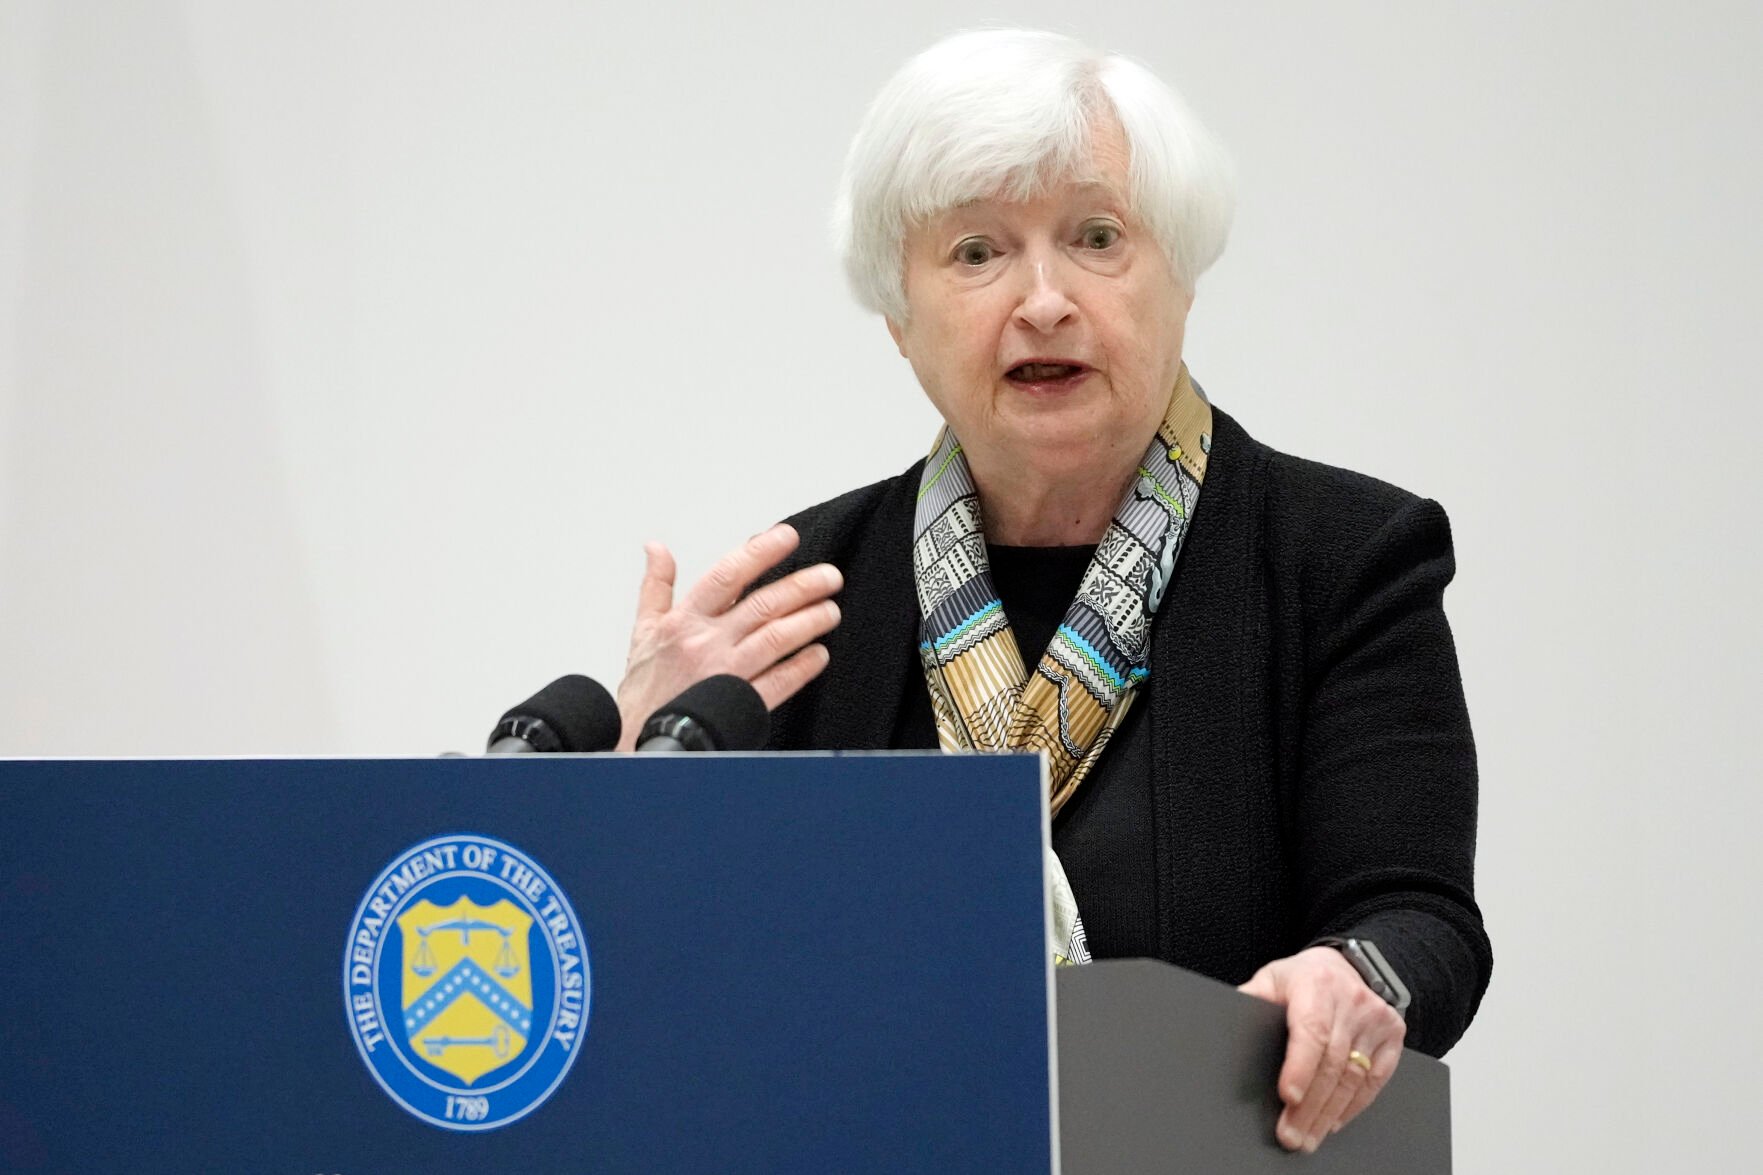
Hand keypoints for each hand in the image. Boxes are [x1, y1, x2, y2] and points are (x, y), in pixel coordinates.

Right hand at [615, 523, 841, 749]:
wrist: (638, 742)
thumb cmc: (644, 690)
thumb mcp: (643, 630)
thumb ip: (656, 586)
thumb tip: (656, 549)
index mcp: (683, 622)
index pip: (727, 574)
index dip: (761, 552)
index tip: (787, 537)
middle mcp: (706, 644)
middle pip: (763, 605)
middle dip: (803, 587)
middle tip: (829, 576)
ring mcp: (725, 674)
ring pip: (777, 639)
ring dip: (810, 622)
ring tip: (831, 610)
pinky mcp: (738, 704)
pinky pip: (780, 682)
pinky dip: (803, 667)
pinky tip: (819, 655)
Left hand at [1237, 946, 1405, 1152]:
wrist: (1345, 966)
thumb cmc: (1301, 978)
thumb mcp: (1271, 978)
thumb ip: (1251, 1000)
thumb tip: (1219, 1022)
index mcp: (1316, 984)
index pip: (1312, 1030)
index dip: (1299, 1066)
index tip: (1287, 1096)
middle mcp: (1351, 1000)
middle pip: (1332, 1062)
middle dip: (1310, 1104)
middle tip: (1291, 1134)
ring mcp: (1376, 1018)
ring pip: (1354, 1076)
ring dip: (1329, 1112)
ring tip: (1308, 1136)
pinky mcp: (1393, 1035)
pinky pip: (1375, 1078)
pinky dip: (1355, 1105)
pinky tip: (1334, 1121)